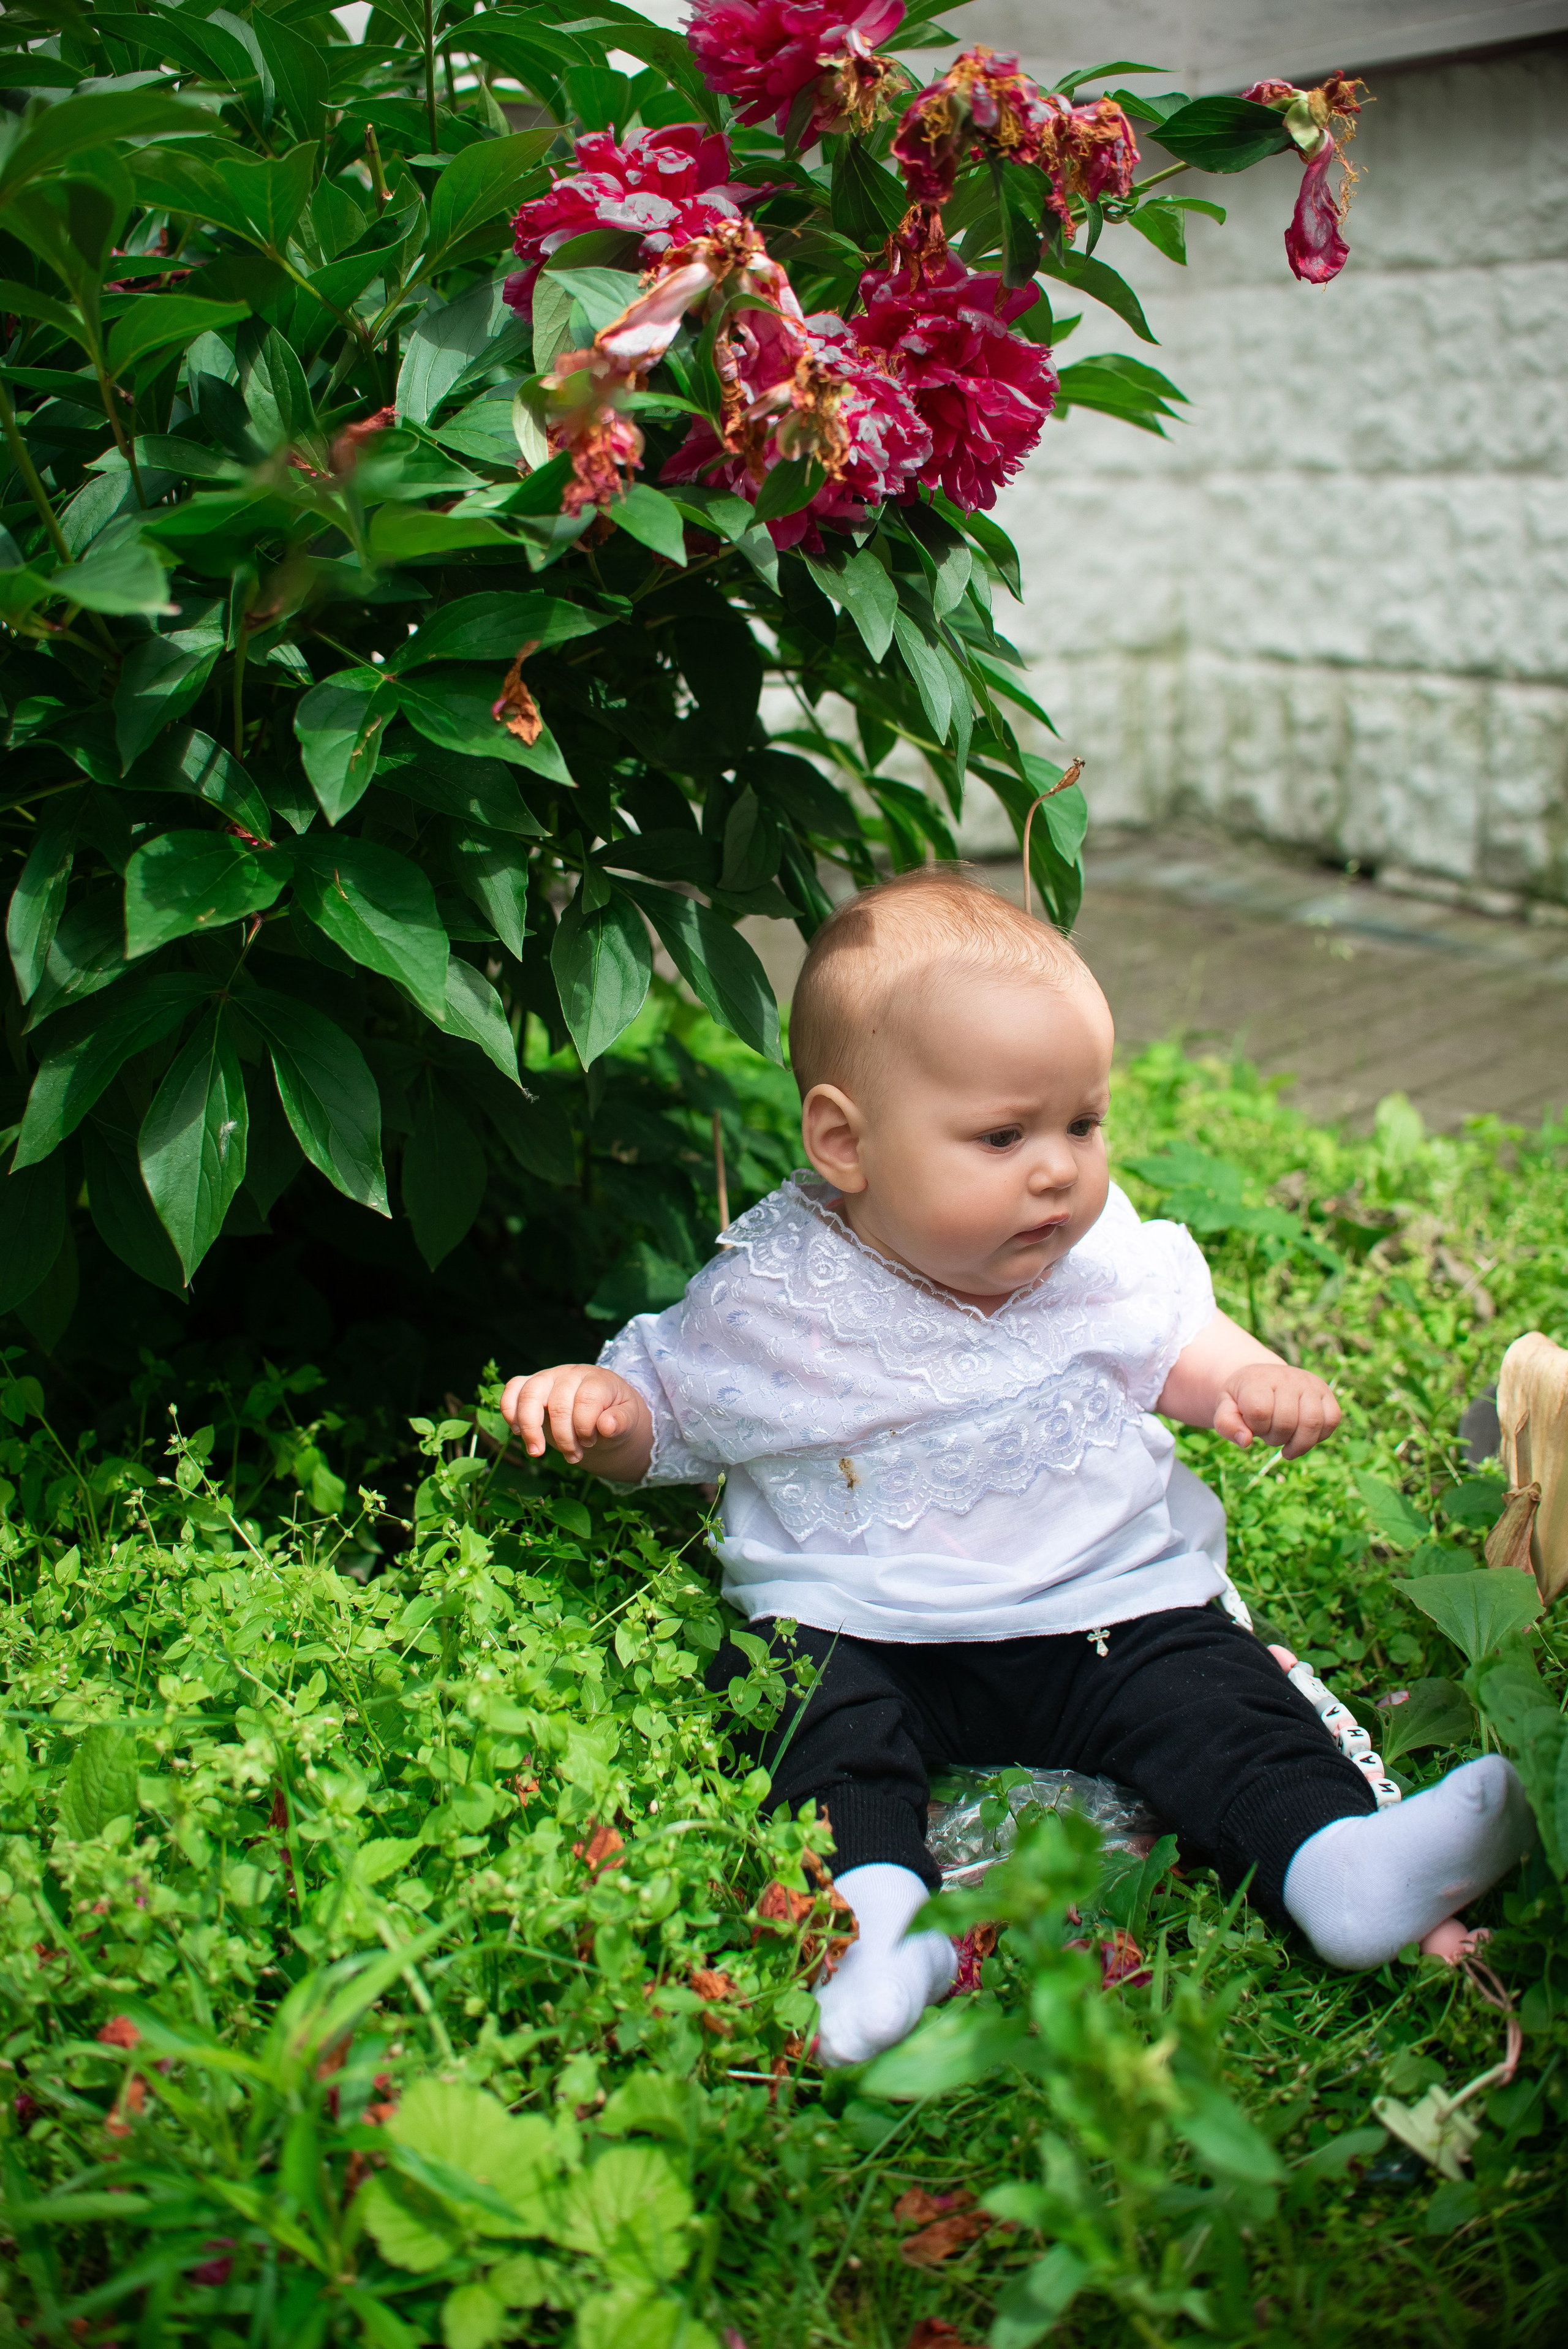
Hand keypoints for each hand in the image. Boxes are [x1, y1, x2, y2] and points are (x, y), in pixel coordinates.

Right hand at [501, 1364, 648, 1466]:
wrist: (602, 1409)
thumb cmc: (614, 1415)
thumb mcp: (628, 1420)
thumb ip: (621, 1422)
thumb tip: (607, 1426)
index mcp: (597, 1379)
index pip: (586, 1399)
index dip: (585, 1427)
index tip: (590, 1442)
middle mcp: (570, 1374)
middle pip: (558, 1402)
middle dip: (564, 1437)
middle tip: (574, 1457)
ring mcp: (548, 1376)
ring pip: (529, 1393)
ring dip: (531, 1428)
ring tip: (537, 1452)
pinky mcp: (531, 1384)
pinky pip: (512, 1388)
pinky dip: (510, 1410)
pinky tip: (518, 1432)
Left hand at [1214, 1362, 1338, 1458]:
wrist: (1261, 1378)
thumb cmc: (1243, 1398)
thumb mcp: (1226, 1408)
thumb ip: (1227, 1425)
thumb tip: (1246, 1441)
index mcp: (1259, 1379)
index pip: (1260, 1411)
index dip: (1255, 1427)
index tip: (1251, 1425)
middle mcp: (1287, 1377)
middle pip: (1287, 1421)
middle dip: (1275, 1438)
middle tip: (1268, 1434)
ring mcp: (1310, 1384)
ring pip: (1313, 1423)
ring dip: (1298, 1443)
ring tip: (1286, 1443)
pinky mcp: (1326, 1393)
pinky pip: (1332, 1420)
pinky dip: (1319, 1437)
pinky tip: (1303, 1437)